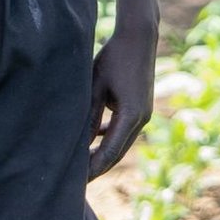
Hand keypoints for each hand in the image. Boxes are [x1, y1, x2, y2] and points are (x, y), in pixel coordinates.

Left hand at [85, 20, 157, 177]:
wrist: (139, 37)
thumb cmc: (114, 57)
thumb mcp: (96, 87)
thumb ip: (89, 116)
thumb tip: (79, 144)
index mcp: (132, 115)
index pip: (110, 151)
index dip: (94, 168)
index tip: (77, 182)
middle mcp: (141, 118)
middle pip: (118, 152)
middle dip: (97, 166)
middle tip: (75, 181)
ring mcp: (144, 114)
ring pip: (121, 143)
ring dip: (103, 152)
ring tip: (82, 164)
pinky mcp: (140, 107)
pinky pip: (124, 130)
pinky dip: (110, 137)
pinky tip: (94, 138)